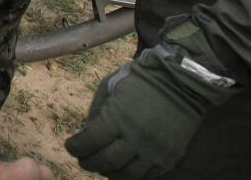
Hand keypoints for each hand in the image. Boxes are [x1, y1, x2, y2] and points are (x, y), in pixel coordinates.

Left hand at [65, 40, 235, 178]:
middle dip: (88, 163)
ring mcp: (154, 151)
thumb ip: (96, 112)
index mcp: (118, 117)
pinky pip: (145, 175)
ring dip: (108, 172)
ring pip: (125, 174)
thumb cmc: (139, 80)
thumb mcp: (109, 87)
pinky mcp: (168, 158)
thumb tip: (87, 135)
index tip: (71, 146)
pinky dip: (129, 174)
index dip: (76, 148)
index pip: (89, 142)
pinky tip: (121, 167)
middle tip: (83, 160)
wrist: (179, 82)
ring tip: (101, 165)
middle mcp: (136, 138)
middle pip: (105, 162)